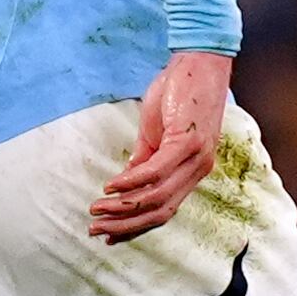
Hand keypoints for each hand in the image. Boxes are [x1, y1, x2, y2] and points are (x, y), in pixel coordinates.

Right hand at [89, 48, 234, 242]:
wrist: (199, 61)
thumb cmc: (180, 91)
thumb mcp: (158, 131)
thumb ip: (146, 156)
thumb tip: (128, 179)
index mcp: (192, 170)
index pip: (164, 208)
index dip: (136, 225)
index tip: (110, 234)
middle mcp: (198, 170)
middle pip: (160, 210)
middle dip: (125, 224)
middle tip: (97, 229)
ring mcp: (196, 157)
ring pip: (158, 196)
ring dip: (124, 206)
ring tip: (98, 209)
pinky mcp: (189, 141)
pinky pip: (157, 171)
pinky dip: (133, 181)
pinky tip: (112, 186)